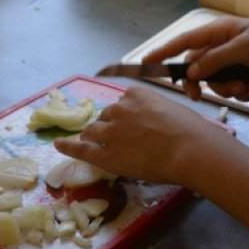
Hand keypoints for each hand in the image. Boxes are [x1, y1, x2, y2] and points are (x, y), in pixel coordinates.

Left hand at [54, 84, 217, 184]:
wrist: (189, 149)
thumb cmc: (190, 130)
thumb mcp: (170, 109)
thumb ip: (153, 112)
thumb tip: (153, 124)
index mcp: (135, 93)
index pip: (121, 104)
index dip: (126, 117)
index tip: (134, 126)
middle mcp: (119, 108)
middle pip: (106, 117)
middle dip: (111, 127)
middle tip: (127, 142)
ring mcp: (110, 131)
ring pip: (94, 131)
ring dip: (97, 138)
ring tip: (106, 148)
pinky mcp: (105, 154)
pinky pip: (81, 148)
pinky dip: (68, 146)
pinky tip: (58, 145)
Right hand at [142, 15, 248, 101]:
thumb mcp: (243, 47)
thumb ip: (216, 60)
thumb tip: (189, 73)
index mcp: (218, 33)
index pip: (184, 42)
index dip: (164, 52)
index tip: (146, 63)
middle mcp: (223, 48)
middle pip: (199, 70)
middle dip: (207, 84)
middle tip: (203, 95)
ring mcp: (235, 62)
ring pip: (218, 84)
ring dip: (231, 89)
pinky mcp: (248, 76)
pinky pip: (235, 90)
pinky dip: (245, 92)